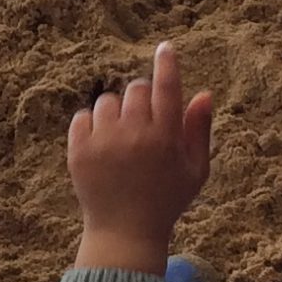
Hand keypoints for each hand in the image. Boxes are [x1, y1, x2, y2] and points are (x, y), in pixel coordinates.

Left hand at [68, 43, 213, 274]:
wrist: (124, 233)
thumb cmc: (166, 200)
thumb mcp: (195, 170)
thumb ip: (199, 130)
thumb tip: (203, 93)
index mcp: (165, 139)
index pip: (166, 88)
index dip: (167, 64)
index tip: (164, 48)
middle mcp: (134, 136)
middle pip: (135, 89)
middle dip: (142, 98)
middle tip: (144, 123)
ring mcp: (103, 143)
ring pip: (108, 101)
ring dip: (116, 112)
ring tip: (122, 138)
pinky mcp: (78, 152)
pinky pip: (82, 117)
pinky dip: (92, 125)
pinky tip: (103, 146)